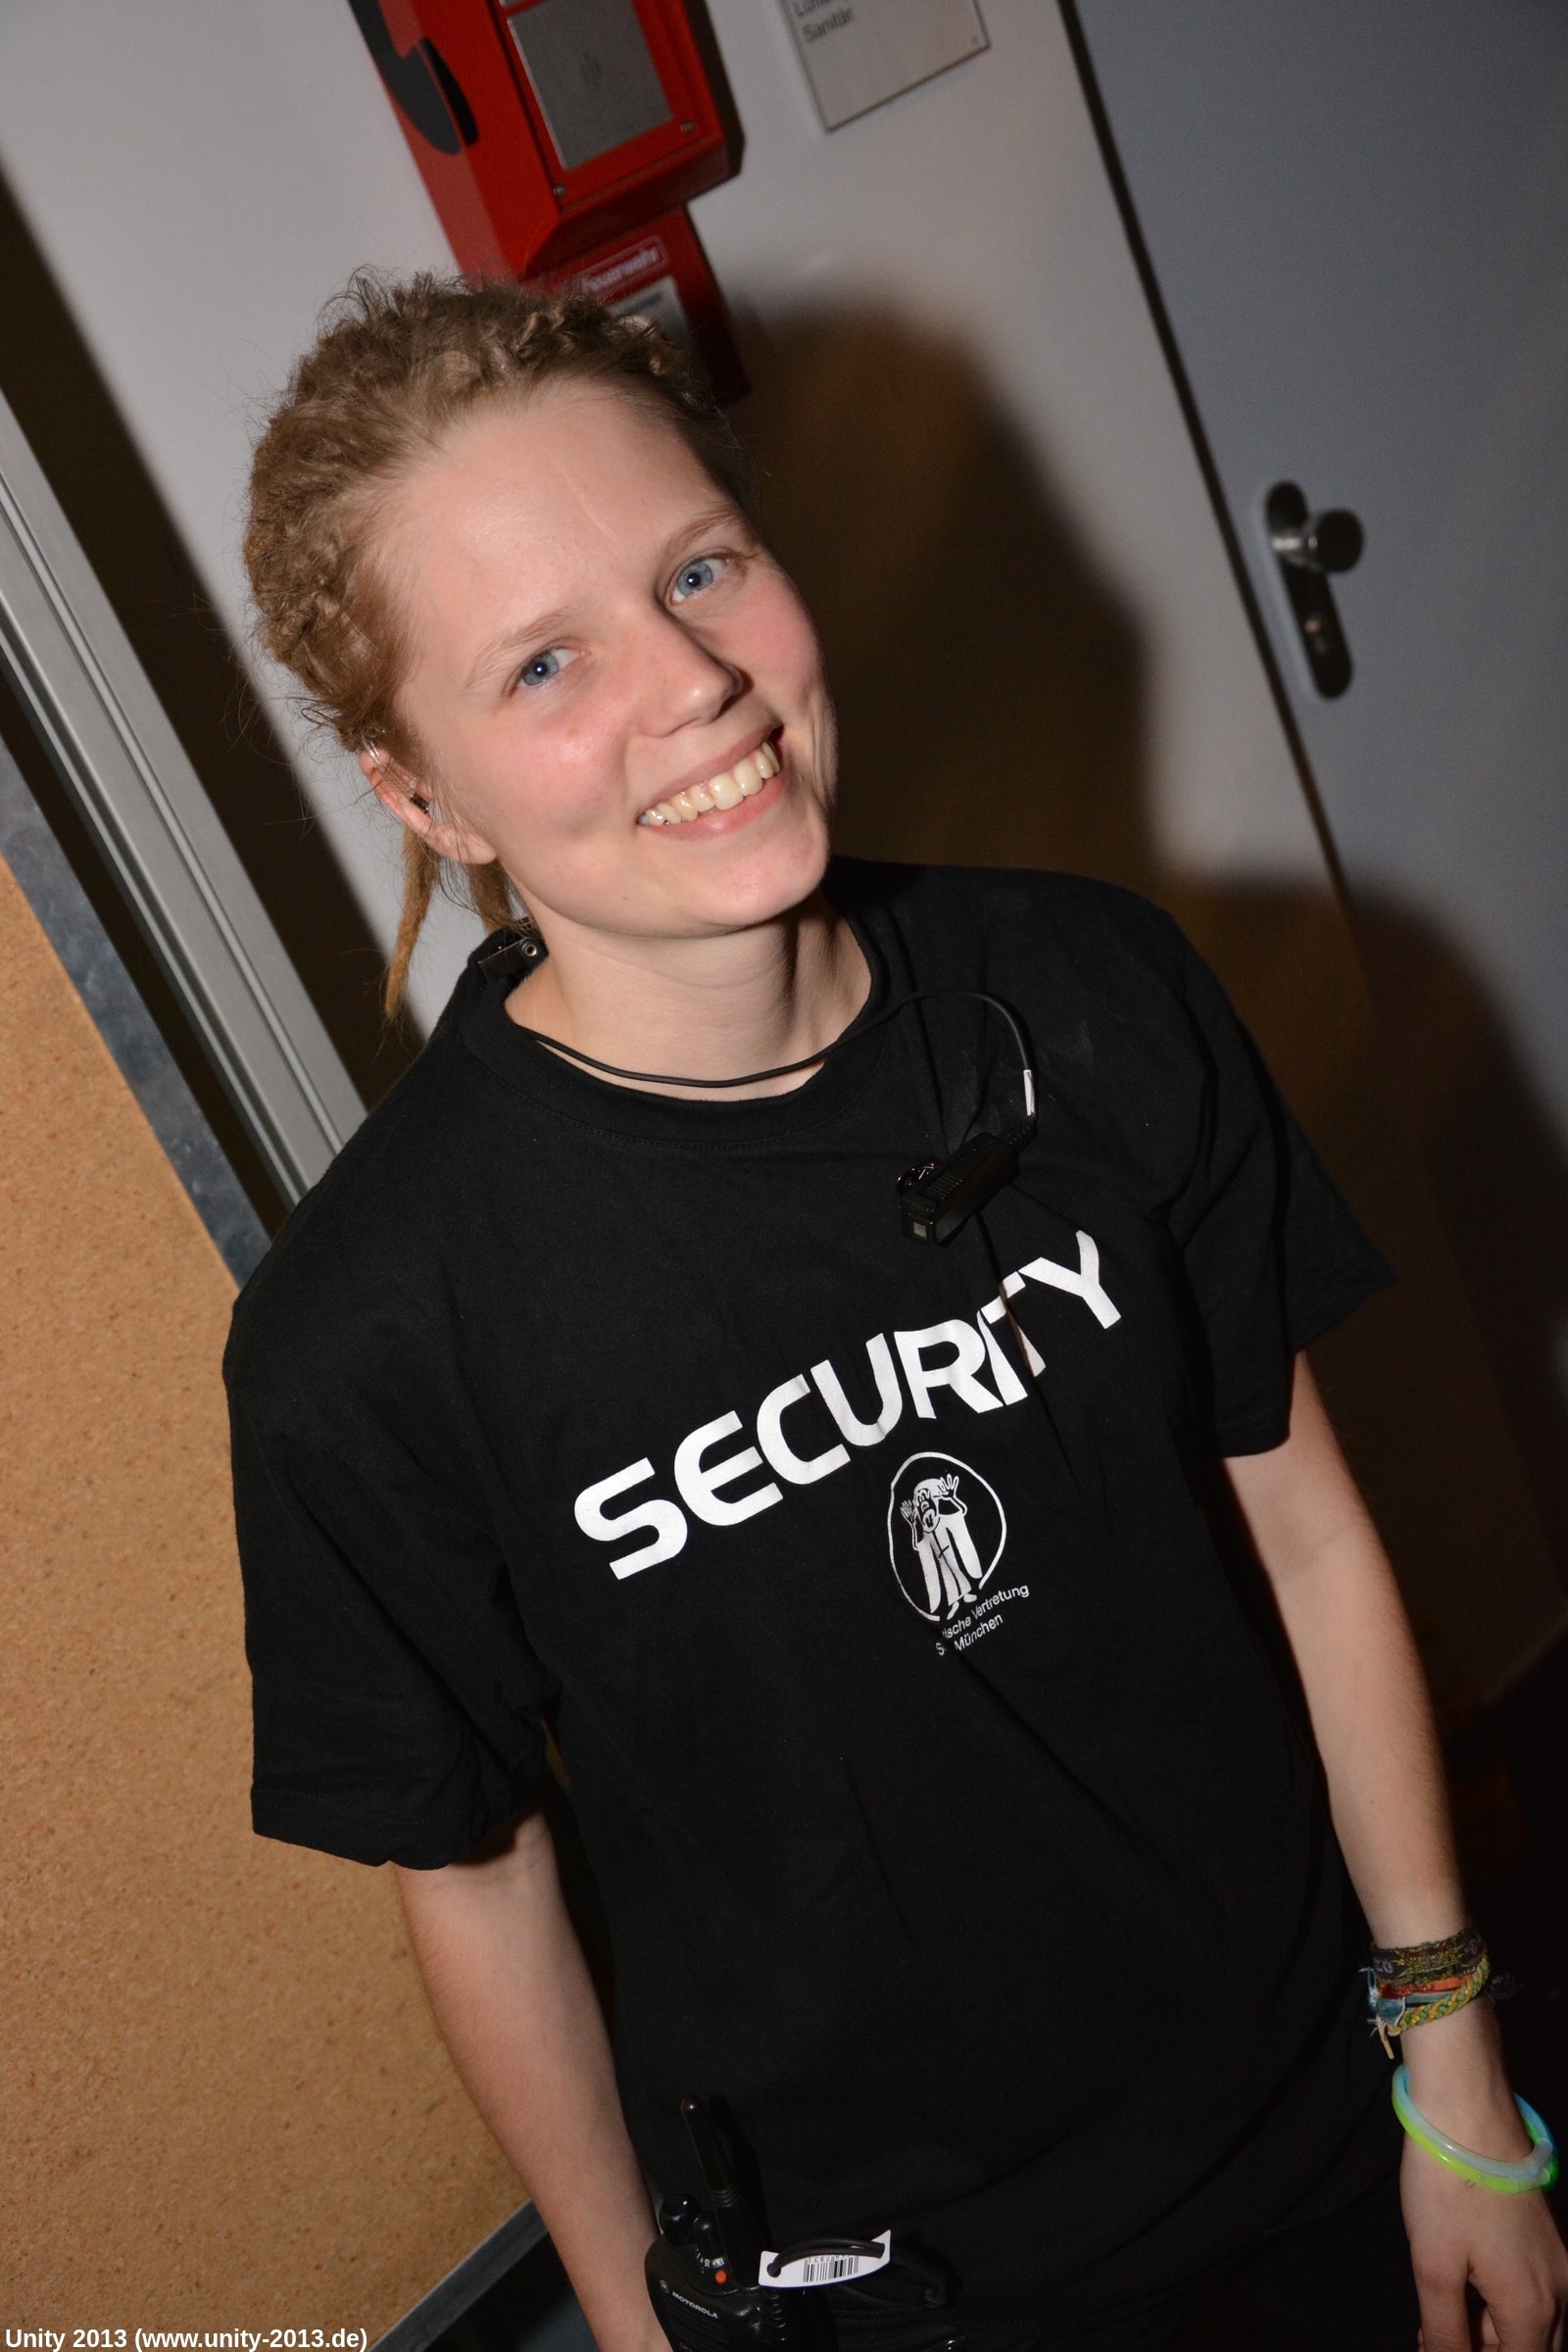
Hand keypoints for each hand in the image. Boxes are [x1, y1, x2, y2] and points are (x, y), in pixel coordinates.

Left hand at [1399, 2005, 1566, 2348]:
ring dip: (1495, 2327)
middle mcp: (1561, 2292)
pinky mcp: (1549, 2237)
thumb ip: (1446, 2330)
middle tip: (1439, 2331)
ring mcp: (1559, 2262)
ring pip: (1537, 2324)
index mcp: (1534, 2309)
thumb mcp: (1434, 2268)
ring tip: (1442, 2306)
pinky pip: (1535, 2292)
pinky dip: (1502, 2300)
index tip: (1434, 2342)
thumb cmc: (1449, 2191)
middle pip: (1534, 2349)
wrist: (1470, 2111)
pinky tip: (1462, 2279)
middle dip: (1491, 2347)